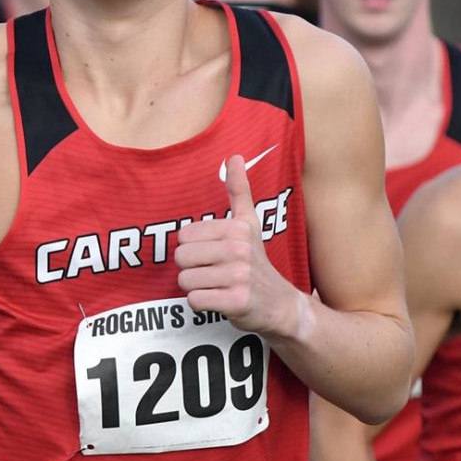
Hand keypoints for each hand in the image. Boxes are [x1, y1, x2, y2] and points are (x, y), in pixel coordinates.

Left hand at [175, 154, 303, 338]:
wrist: (280, 304)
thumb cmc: (256, 262)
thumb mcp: (249, 224)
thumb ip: (239, 191)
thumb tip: (234, 155)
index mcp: (237, 228)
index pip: (184, 236)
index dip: (193, 247)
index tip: (214, 253)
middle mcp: (239, 250)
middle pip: (181, 258)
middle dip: (191, 268)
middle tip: (214, 272)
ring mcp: (239, 277)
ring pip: (185, 280)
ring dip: (196, 287)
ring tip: (217, 286)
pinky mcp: (236, 302)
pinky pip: (195, 300)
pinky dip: (202, 304)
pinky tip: (219, 300)